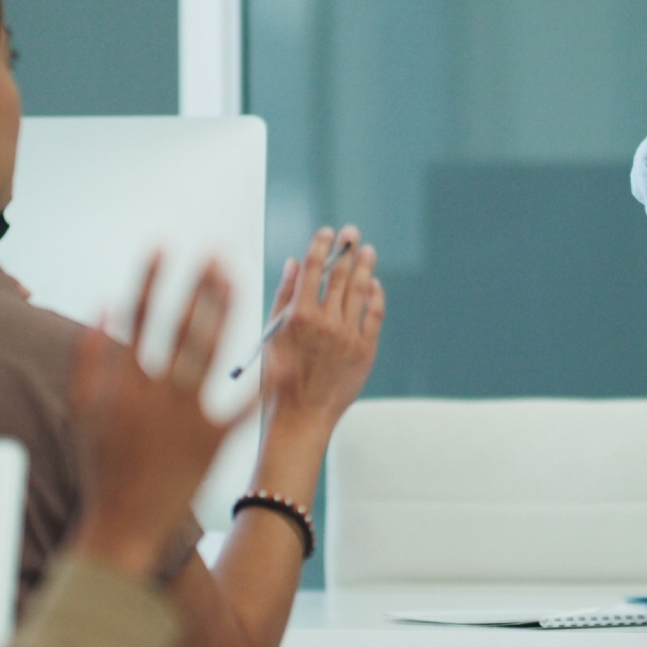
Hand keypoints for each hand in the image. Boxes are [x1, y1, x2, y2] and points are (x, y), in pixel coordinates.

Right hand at [67, 255, 253, 577]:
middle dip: (198, 286)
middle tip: (216, 253)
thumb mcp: (83, 409)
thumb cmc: (101, 467)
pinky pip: (239, 407)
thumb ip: (88, 356)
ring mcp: (185, 417)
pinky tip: (277, 357)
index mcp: (123, 382)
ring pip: (209, 353)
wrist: (124, 525)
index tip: (164, 246)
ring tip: (238, 281)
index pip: (138, 317)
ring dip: (224, 313)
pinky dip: (257, 384)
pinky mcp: (211, 442)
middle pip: (180, 327)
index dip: (151, 279)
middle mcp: (155, 393)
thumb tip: (100, 305)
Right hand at [261, 226, 385, 433]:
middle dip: (346, 250)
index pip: (312, 269)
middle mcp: (326, 322)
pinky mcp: (365, 350)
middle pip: (339, 276)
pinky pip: (374, 316)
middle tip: (352, 233)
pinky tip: (374, 285)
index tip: (327, 232)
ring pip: (360, 291)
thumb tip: (292, 263)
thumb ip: (283, 296)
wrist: (302, 414)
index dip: (321, 246)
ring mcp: (348, 336)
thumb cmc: (280, 377)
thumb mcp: (272, 334)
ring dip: (364, 267)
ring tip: (368, 251)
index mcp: (299, 315)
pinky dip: (375, 297)